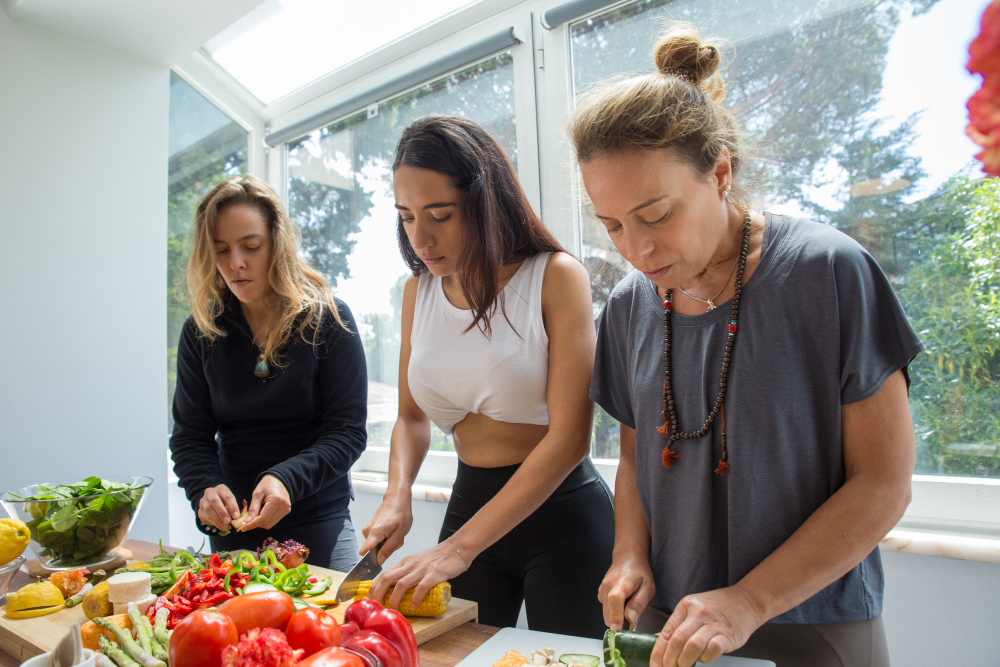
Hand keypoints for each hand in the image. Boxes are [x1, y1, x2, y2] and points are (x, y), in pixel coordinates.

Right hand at [198, 484, 240, 530]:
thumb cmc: (225, 502)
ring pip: (209, 509)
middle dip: (222, 512)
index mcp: (221, 489)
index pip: (227, 496)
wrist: (212, 503)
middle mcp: (210, 493)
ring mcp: (203, 501)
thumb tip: (236, 519)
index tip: (236, 516)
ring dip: (218, 520)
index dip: (232, 507)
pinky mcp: (200, 510)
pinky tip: (221, 527)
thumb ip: (233, 508)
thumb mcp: (230, 502)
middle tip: (228, 521)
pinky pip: (206, 517)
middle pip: (215, 501)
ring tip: (226, 526)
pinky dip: (215, 523)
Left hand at [241, 474, 291, 530]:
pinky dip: (265, 521)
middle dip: (255, 524)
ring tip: (253, 517)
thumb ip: (253, 508)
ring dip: (260, 523)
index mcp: (276, 500)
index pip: (263, 518)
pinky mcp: (286, 511)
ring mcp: (286, 509)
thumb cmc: (267, 483)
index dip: (252, 525)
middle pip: (266, 523)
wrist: (280, 479)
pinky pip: (273, 521)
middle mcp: (283, 506)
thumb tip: (248, 522)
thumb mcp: (257, 493)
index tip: (242, 528)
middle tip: (246, 522)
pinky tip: (261, 515)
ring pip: (270, 524)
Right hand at [360, 493, 413, 565]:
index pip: (365, 550)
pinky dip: (386, 538)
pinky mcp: (370, 529)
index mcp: (375, 533)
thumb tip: (379, 561)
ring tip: (396, 533)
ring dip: (388, 543)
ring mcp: (368, 529)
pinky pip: (378, 540)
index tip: (374, 565)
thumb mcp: (399, 534)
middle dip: (387, 548)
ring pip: (378, 545)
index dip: (369, 560)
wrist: (397, 499)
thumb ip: (388, 549)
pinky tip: (392, 531)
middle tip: (397, 539)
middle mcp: (368, 531)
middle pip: (375, 550)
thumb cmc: (400, 513)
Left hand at [369, 539, 467, 612]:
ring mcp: (422, 569)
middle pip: (387, 579)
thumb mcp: (417, 562)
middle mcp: (410, 565)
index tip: (371, 600)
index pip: (383, 574)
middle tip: (378, 608)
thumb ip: (407, 571)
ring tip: (395, 610)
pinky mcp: (434, 574)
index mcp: (405, 562)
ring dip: (395, 599)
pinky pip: (422, 587)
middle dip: (379, 595)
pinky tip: (415, 606)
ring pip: (401, 584)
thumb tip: (397, 588)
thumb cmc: (438, 558)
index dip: (374, 588)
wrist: (457, 548)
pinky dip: (416, 598)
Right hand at [598, 553, 655, 630]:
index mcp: (621, 583)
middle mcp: (608, 586)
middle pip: (608, 612)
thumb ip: (640, 603)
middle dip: (619, 622)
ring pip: (606, 613)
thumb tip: (630, 618)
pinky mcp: (600, 593)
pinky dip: (613, 612)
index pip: (615, 600)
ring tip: (628, 607)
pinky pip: (606, 609)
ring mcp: (602, 589)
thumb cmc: (640, 572)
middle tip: (632, 619)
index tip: (618, 630)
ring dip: (616, 617)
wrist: (627, 557)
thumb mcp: (648, 587)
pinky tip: (622, 603)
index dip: (615, 616)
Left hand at [651, 585, 766, 666]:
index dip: (658, 652)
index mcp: (686, 606)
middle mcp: (698, 613)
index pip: (667, 632)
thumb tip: (658, 641)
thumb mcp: (694, 608)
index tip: (654, 665)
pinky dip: (705, 658)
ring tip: (683, 666)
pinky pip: (712, 650)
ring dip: (685, 661)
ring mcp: (713, 623)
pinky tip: (704, 658)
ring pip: (692, 646)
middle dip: (669, 660)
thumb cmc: (718, 606)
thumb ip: (678, 624)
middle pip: (677, 640)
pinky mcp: (727, 635)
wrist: (746, 600)